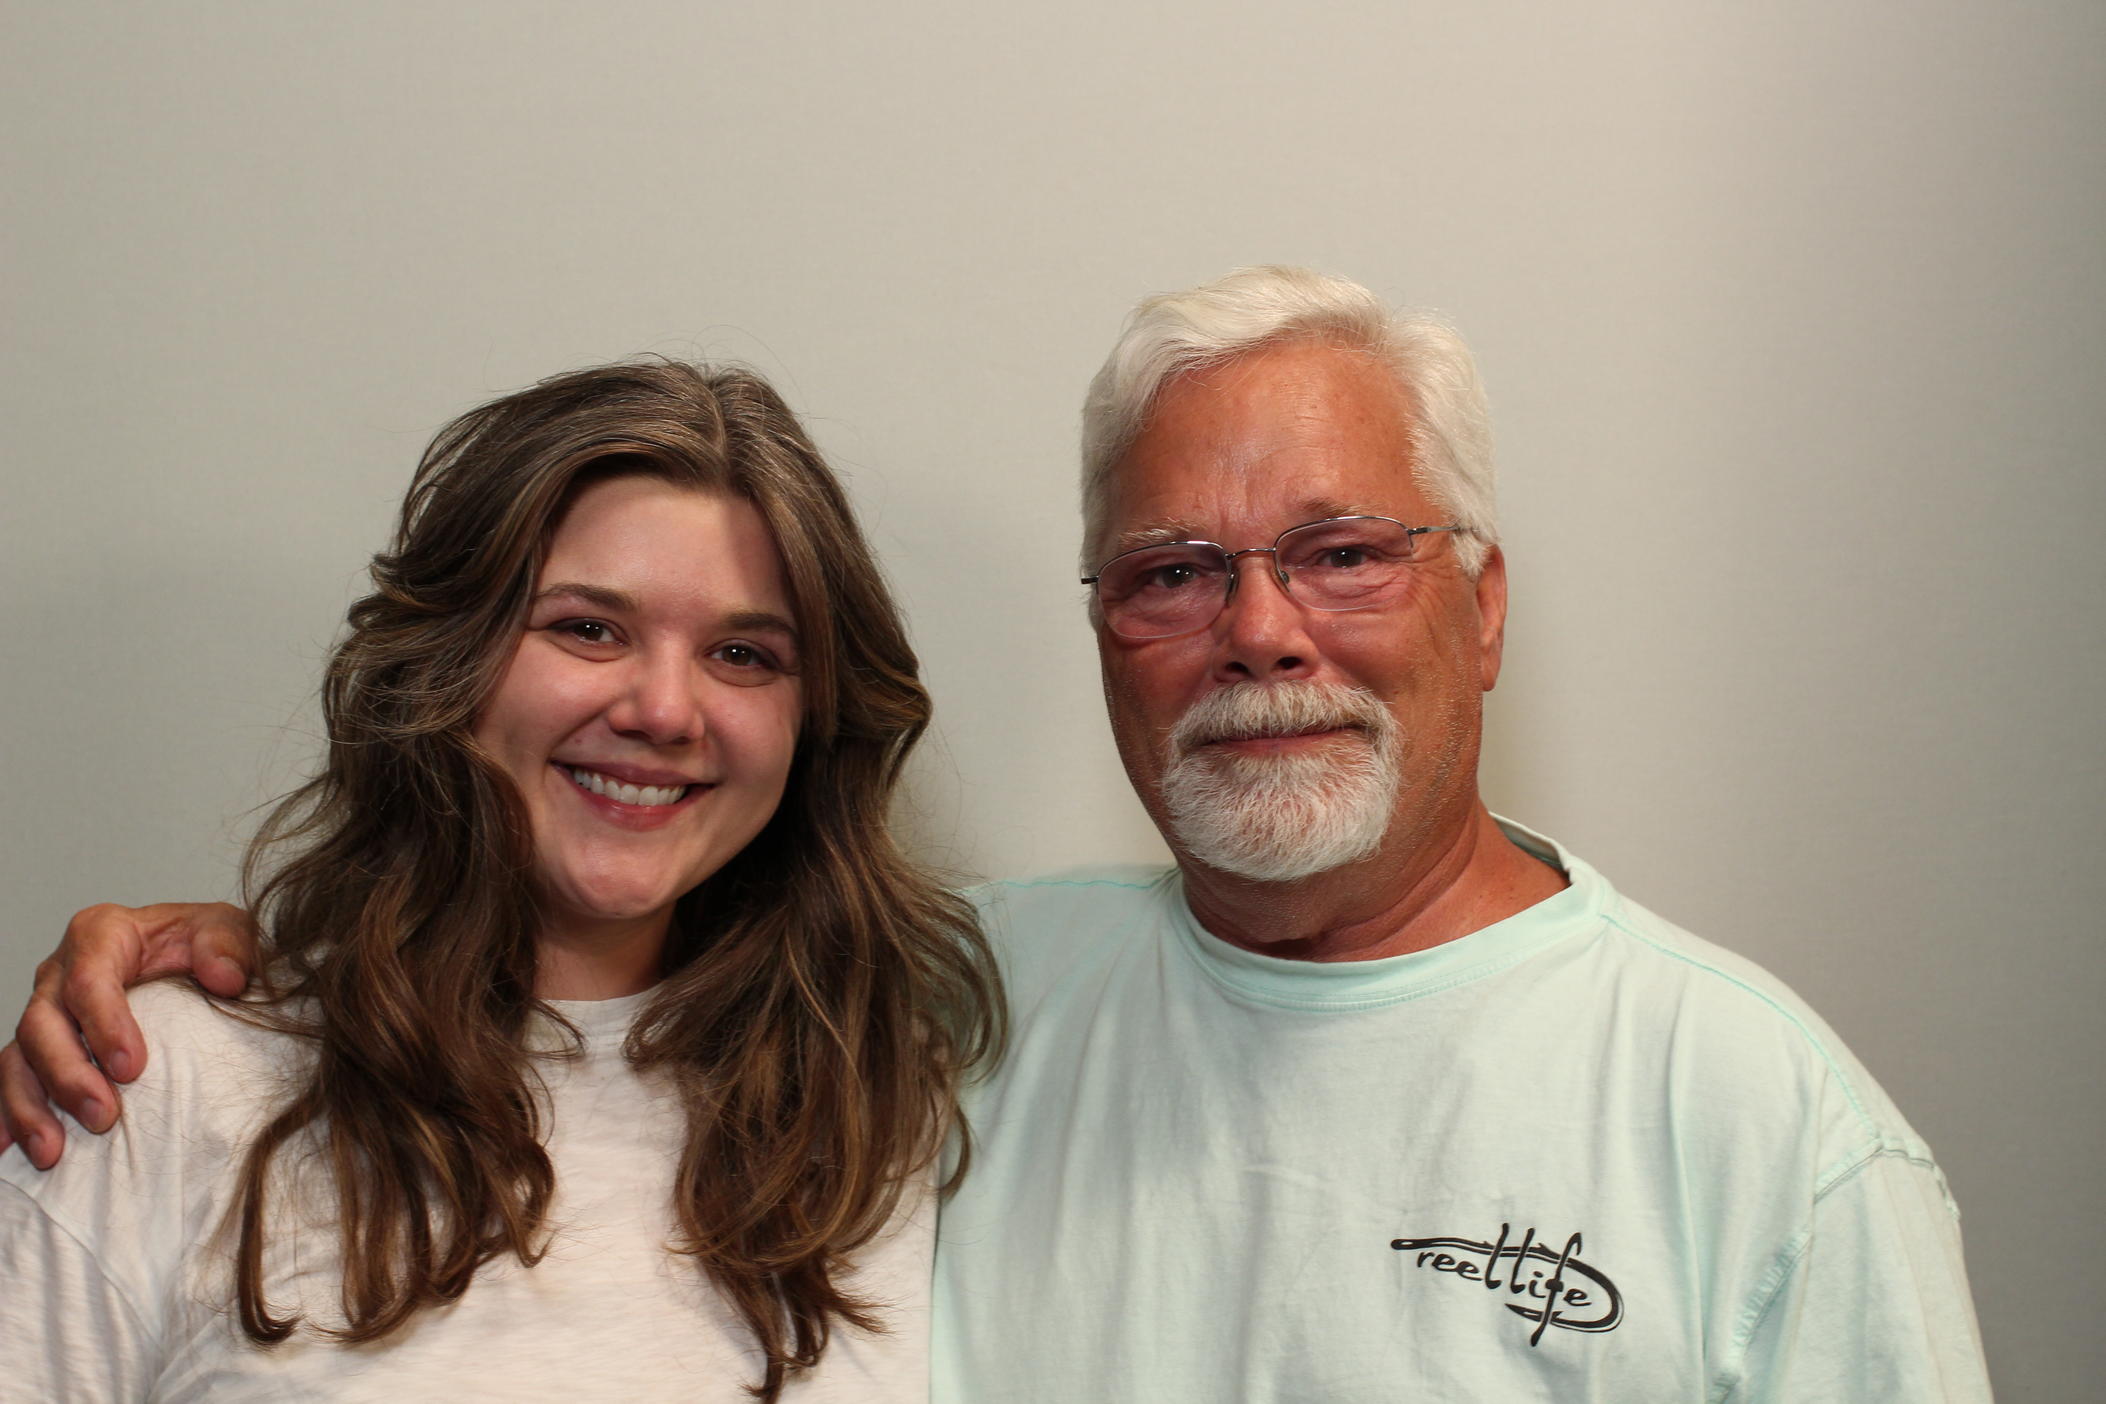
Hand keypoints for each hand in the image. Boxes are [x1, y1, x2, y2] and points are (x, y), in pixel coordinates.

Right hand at [0, 902, 257, 1168]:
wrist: (189, 954)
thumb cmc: (202, 942)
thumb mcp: (226, 928)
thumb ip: (227, 944)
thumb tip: (225, 977)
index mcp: (101, 934)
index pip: (90, 979)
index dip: (104, 1024)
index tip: (132, 1068)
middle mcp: (61, 972)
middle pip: (42, 1023)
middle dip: (67, 1075)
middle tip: (104, 1117)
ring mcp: (45, 1011)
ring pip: (18, 1059)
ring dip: (30, 1108)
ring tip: (52, 1152)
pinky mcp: (39, 1046)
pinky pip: (12, 1080)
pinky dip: (9, 1115)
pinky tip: (10, 1149)